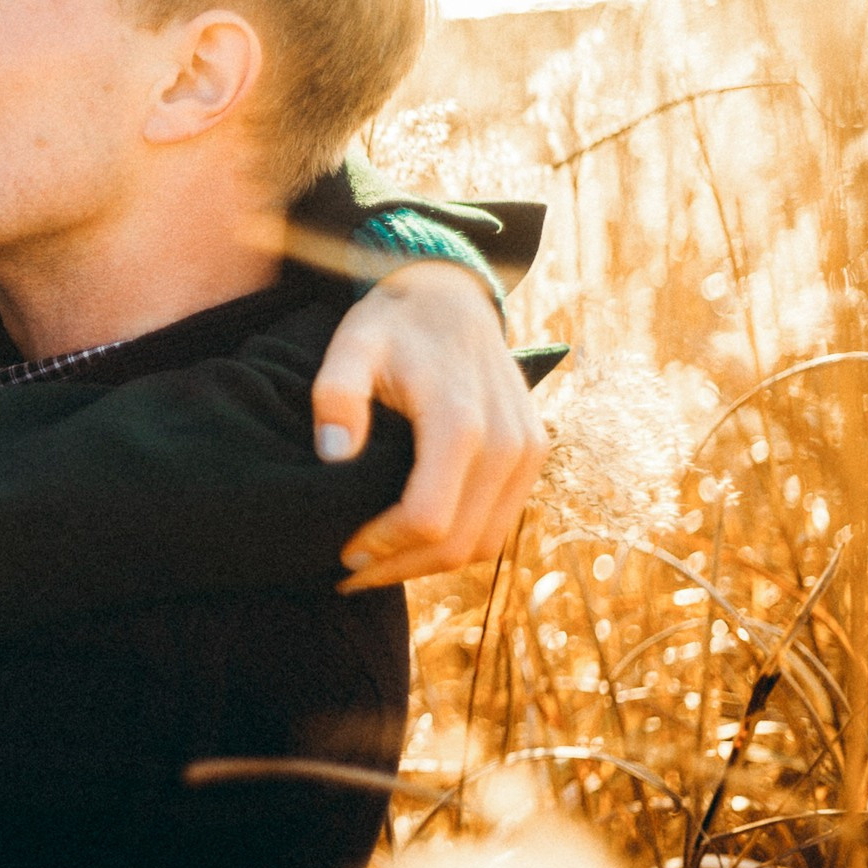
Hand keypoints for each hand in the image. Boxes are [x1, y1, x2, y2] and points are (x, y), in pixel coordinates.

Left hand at [309, 259, 546, 591]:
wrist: (451, 294)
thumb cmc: (394, 322)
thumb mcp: (352, 344)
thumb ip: (336, 396)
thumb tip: (333, 458)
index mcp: (461, 421)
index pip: (428, 519)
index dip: (382, 548)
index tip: (340, 549)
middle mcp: (508, 443)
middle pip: (459, 544)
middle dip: (399, 567)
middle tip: (348, 573)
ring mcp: (529, 451)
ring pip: (485, 544)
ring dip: (428, 564)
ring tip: (375, 563)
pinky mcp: (534, 455)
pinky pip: (500, 523)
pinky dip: (459, 543)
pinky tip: (411, 541)